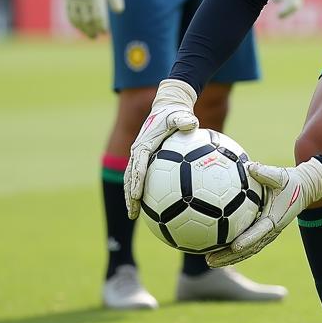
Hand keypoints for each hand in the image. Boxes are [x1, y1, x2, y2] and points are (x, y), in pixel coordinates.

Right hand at [63, 0, 124, 37]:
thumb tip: (119, 12)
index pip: (98, 16)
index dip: (101, 26)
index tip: (105, 32)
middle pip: (87, 20)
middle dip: (92, 30)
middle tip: (96, 37)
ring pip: (77, 18)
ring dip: (82, 29)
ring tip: (89, 35)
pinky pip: (69, 13)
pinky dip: (74, 22)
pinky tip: (79, 28)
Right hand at [124, 79, 199, 218]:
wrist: (167, 107)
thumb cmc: (174, 113)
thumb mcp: (179, 114)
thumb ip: (184, 120)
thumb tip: (192, 123)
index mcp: (144, 145)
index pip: (137, 167)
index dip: (136, 182)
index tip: (136, 196)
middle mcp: (138, 152)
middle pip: (129, 178)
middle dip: (129, 197)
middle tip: (132, 213)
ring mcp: (140, 157)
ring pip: (131, 180)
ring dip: (131, 198)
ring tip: (134, 215)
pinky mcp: (145, 159)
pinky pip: (142, 177)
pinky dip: (142, 191)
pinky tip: (152, 206)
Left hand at [206, 157, 321, 266]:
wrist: (303, 190)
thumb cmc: (291, 182)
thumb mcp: (280, 175)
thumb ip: (266, 172)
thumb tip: (248, 166)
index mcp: (275, 219)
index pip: (260, 232)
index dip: (248, 240)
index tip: (234, 247)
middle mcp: (270, 231)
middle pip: (249, 248)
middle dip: (230, 256)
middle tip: (211, 261)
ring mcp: (266, 234)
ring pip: (247, 250)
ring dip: (229, 258)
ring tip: (209, 261)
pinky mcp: (262, 233)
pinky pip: (247, 244)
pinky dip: (232, 251)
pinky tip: (216, 250)